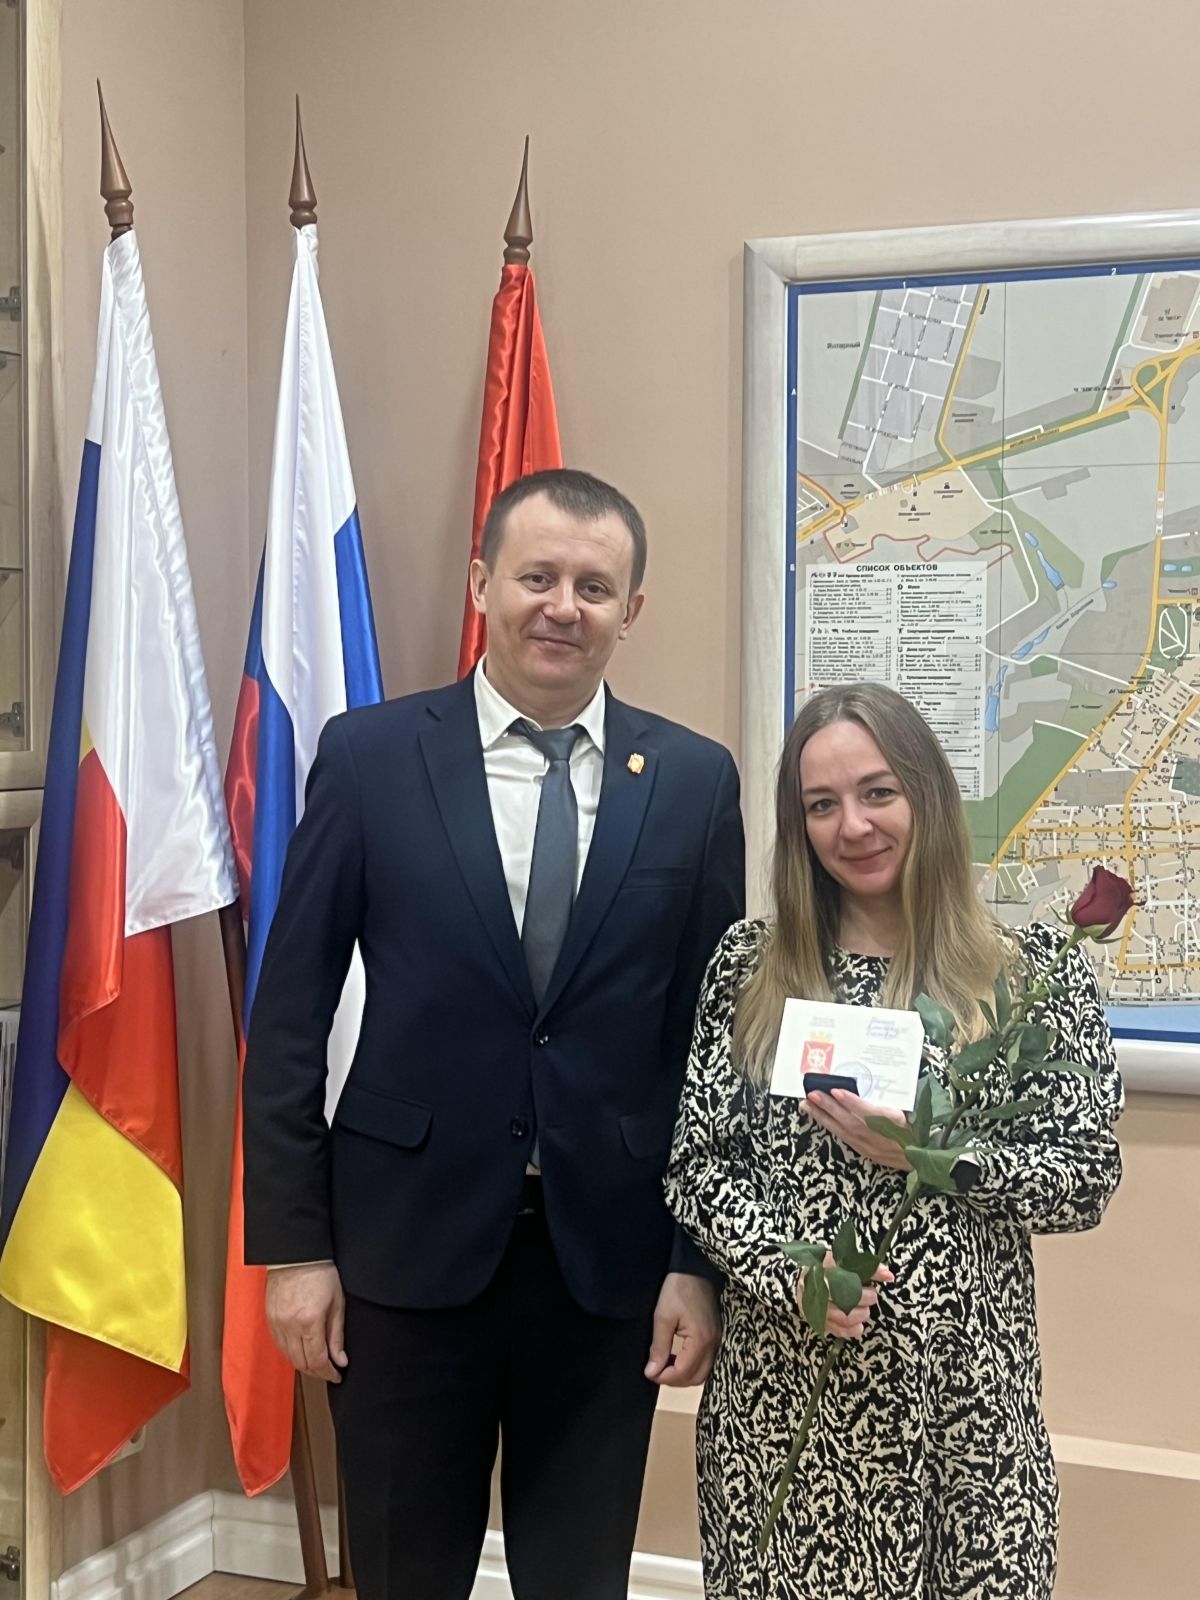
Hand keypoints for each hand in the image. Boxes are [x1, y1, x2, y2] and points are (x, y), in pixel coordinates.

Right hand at [265, 1263, 347, 1382]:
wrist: (296, 1254)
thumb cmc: (321, 1273)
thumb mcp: (337, 1303)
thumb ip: (337, 1335)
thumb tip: (340, 1360)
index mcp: (309, 1322)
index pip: (317, 1360)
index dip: (328, 1373)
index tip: (337, 1376)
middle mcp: (290, 1326)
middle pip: (301, 1362)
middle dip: (317, 1371)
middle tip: (329, 1371)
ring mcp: (277, 1323)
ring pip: (289, 1356)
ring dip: (303, 1364)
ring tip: (317, 1362)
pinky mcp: (269, 1319)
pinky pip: (279, 1345)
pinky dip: (291, 1352)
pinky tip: (301, 1350)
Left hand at [645, 1272, 720, 1386]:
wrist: (695, 1268)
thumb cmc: (677, 1289)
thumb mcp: (663, 1317)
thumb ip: (659, 1347)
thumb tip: (652, 1372)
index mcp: (701, 1340)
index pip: (684, 1372)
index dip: (664, 1377)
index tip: (649, 1372)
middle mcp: (714, 1344)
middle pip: (696, 1378)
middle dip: (675, 1379)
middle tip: (656, 1371)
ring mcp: (717, 1340)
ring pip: (703, 1372)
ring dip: (684, 1374)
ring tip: (666, 1365)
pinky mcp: (716, 1335)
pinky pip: (707, 1361)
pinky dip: (692, 1366)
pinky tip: (678, 1358)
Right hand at [799, 1252, 893, 1338]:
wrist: (800, 1283)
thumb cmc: (826, 1270)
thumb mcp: (843, 1262)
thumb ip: (867, 1268)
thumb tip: (889, 1275)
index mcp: (823, 1268)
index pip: (846, 1272)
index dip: (868, 1275)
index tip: (882, 1279)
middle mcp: (817, 1288)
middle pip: (843, 1296)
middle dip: (863, 1298)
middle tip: (871, 1296)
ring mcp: (816, 1306)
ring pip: (841, 1316)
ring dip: (859, 1315)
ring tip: (865, 1311)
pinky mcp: (817, 1321)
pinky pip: (836, 1330)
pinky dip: (850, 1330)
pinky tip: (859, 1325)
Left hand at [804, 1088, 910, 1169]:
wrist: (921, 1156)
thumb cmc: (915, 1128)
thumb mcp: (909, 1111)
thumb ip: (890, 1100)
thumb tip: (872, 1081)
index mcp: (893, 1123)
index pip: (868, 1112)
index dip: (851, 1102)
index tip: (837, 1090)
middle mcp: (879, 1136)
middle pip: (849, 1121)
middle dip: (829, 1106)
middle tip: (812, 1093)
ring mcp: (870, 1146)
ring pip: (842, 1130)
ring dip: (823, 1116)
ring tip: (807, 1104)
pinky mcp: (864, 1151)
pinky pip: (843, 1137)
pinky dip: (830, 1126)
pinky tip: (819, 1117)